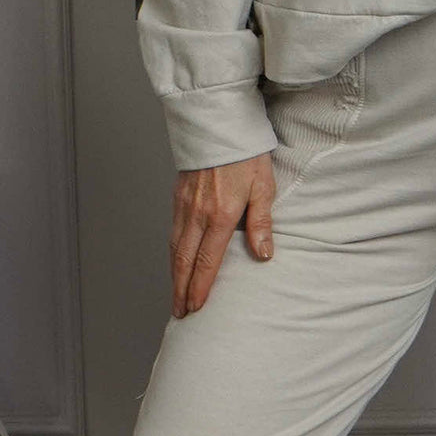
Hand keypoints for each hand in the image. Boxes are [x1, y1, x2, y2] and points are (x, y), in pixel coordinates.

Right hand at [169, 152, 276, 317]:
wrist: (219, 123)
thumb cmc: (246, 155)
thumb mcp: (263, 187)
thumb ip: (262, 222)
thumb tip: (263, 255)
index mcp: (220, 215)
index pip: (207, 261)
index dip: (200, 287)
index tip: (196, 307)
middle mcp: (197, 213)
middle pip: (184, 261)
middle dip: (181, 290)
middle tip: (180, 312)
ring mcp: (184, 205)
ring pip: (175, 248)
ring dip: (174, 276)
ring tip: (176, 296)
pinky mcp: (178, 197)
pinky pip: (173, 233)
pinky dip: (173, 255)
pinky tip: (176, 265)